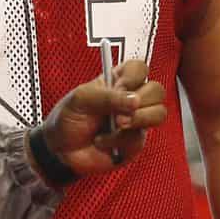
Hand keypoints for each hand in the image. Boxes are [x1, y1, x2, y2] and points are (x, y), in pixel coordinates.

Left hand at [38, 58, 168, 176]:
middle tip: (119, 110)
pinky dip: (118, 140)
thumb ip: (107, 96)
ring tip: (117, 125)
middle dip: (140, 100)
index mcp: (118, 82)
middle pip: (157, 91)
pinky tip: (102, 141)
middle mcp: (131, 99)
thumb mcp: (81, 99)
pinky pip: (139, 139)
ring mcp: (135, 121)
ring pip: (158, 114)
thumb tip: (134, 101)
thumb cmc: (68, 119)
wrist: (60, 150)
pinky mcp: (134, 143)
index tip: (119, 86)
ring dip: (138, 119)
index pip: (140, 69)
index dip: (134, 77)